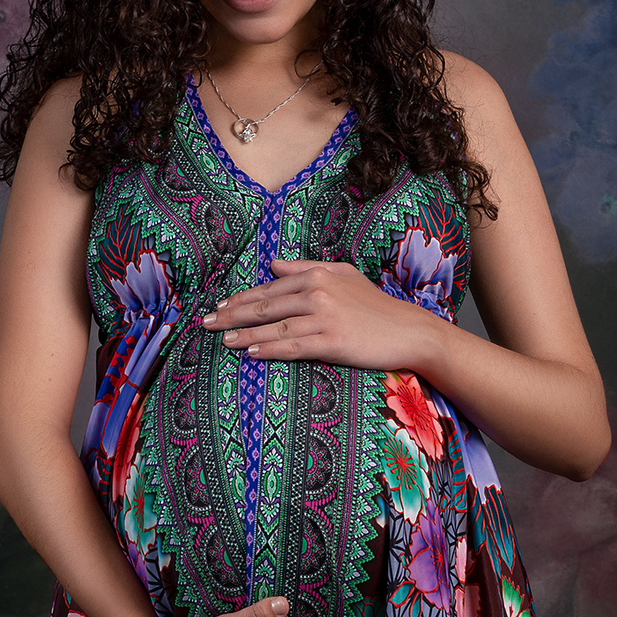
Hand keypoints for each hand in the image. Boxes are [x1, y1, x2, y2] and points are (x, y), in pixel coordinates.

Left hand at [201, 257, 437, 369]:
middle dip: (231, 314)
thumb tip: (273, 263)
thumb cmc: (377, 305)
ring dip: (244, 335)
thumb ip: (306, 267)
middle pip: (265, 305)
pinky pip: (292, 346)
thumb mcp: (343, 275)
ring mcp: (324, 317)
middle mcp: (318, 292)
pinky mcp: (332, 342)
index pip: (269, 287)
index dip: (240, 298)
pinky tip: (251, 353)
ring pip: (274, 327)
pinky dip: (269, 350)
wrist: (410, 331)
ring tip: (223, 340)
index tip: (219, 306)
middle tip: (206, 323)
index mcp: (318, 274)